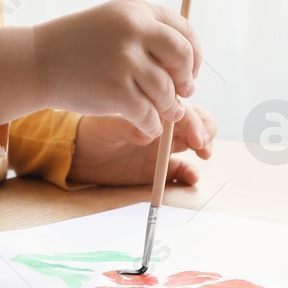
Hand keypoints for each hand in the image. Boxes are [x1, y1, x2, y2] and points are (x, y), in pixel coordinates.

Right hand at [32, 0, 201, 138]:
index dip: (193, 54)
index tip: (188, 71)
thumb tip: (189, 65)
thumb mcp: (114, 23)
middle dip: (186, 79)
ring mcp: (124, 60)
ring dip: (169, 107)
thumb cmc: (80, 46)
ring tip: (164, 112)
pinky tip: (148, 125)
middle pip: (183, 57)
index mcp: (136, 11)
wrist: (37, 61)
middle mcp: (133, 29)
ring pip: (167, 91)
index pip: (184, 31)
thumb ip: (149, 35)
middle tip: (182, 92)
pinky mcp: (115, 91)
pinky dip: (152, 124)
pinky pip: (149, 114)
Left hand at [68, 102, 216, 186]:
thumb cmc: (92, 133)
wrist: (81, 156)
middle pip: (195, 122)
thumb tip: (149, 132)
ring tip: (204, 155)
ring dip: (205, 146)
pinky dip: (190, 172)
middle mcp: (162, 127)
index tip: (197, 138)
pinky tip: (191, 177)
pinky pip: (181, 169)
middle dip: (205, 130)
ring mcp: (162, 148)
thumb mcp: (105, 128)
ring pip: (194, 142)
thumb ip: (127, 128)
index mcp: (152, 111)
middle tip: (203, 145)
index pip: (180, 111)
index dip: (193, 122)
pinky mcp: (159, 169)